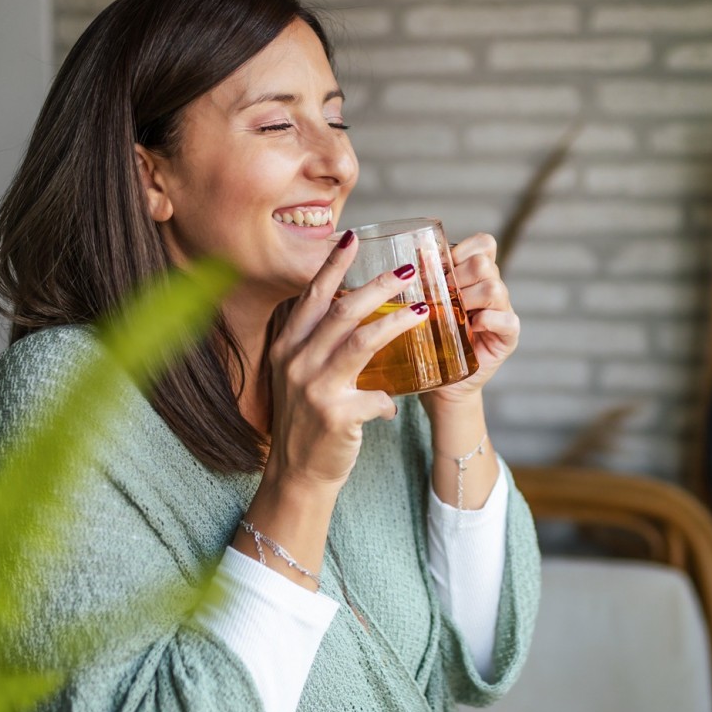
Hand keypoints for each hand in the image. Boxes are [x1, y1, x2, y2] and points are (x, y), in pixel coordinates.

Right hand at [263, 231, 428, 490]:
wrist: (297, 474)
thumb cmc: (307, 421)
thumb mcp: (302, 376)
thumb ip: (321, 345)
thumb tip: (360, 312)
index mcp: (287, 346)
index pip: (312, 296)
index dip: (333, 265)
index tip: (351, 238)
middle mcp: (296, 361)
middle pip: (342, 311)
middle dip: (377, 285)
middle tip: (408, 270)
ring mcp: (314, 388)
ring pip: (361, 341)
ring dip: (396, 322)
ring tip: (423, 309)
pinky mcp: (335, 415)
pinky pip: (376, 396)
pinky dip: (389, 399)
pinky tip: (396, 402)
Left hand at [424, 233, 518, 410]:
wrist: (441, 381)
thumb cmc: (431, 339)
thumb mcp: (425, 304)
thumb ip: (427, 279)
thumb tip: (418, 253)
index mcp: (476, 275)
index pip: (484, 243)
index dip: (462, 250)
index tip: (441, 269)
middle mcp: (493, 289)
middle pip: (484, 264)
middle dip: (457, 278)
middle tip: (441, 298)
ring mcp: (503, 312)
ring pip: (494, 288)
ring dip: (468, 299)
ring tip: (453, 315)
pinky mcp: (508, 337)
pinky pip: (508, 320)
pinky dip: (488, 321)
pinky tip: (472, 328)